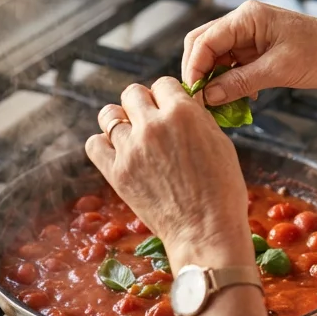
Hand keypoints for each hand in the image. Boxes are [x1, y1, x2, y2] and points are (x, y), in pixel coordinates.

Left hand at [84, 78, 250, 267]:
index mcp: (183, 113)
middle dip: (142, 103)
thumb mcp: (220, 142)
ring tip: (132, 135)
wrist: (205, 231)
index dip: (167, 95)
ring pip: (109, 114)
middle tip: (151, 121)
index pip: (163, 84)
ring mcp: (131, 149)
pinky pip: (94, 144)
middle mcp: (152, 125)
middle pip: (132, 93)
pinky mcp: (117, 173)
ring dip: (120, 120)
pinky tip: (118, 152)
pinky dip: (103, 144)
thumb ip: (196, 118)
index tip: (170, 108)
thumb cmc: (222, 189)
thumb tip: (182, 104)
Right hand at [182, 0, 316, 104]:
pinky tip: (242, 98)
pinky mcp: (262, 53)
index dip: (194, 67)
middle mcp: (246, 23)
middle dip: (201, 73)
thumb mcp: (278, 70)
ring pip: (220, 59)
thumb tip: (208, 97)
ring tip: (221, 105)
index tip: (194, 94)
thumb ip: (239, 83)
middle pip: (206, 46)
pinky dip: (233, 83)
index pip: (205, 40)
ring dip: (217, 81)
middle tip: (202, 101)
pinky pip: (236, 67)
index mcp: (248, 16)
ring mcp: (254, 37)